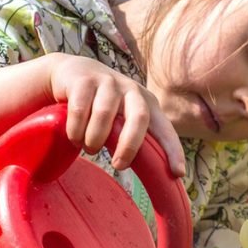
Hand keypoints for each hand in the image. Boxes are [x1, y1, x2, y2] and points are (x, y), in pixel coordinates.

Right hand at [45, 53, 184, 176]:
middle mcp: (132, 90)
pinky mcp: (83, 80)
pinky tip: (74, 136)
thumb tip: (148, 174)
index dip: (173, 150)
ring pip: (104, 115)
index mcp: (147, 104)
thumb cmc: (100, 104)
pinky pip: (80, 110)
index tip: (178, 172)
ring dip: (94, 139)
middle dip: (129, 146)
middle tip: (118, 166)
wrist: (69, 74)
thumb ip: (131, 138)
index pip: (165, 129)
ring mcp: (108, 82)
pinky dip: (76, 129)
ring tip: (89, 148)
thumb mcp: (121, 119)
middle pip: (139, 118)